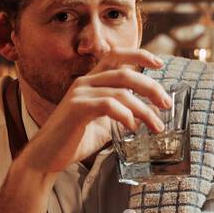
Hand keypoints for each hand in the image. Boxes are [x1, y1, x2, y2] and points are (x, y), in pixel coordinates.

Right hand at [17, 48, 171, 177]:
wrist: (46, 157)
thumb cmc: (73, 140)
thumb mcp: (102, 124)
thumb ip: (121, 115)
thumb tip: (147, 116)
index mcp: (91, 81)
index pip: (116, 56)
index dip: (139, 55)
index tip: (160, 63)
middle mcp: (85, 82)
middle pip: (126, 73)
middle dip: (152, 87)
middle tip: (167, 104)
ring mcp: (80, 94)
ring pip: (122, 92)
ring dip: (145, 110)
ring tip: (156, 126)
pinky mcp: (77, 108)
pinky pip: (109, 105)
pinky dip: (126, 116)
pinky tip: (132, 128)